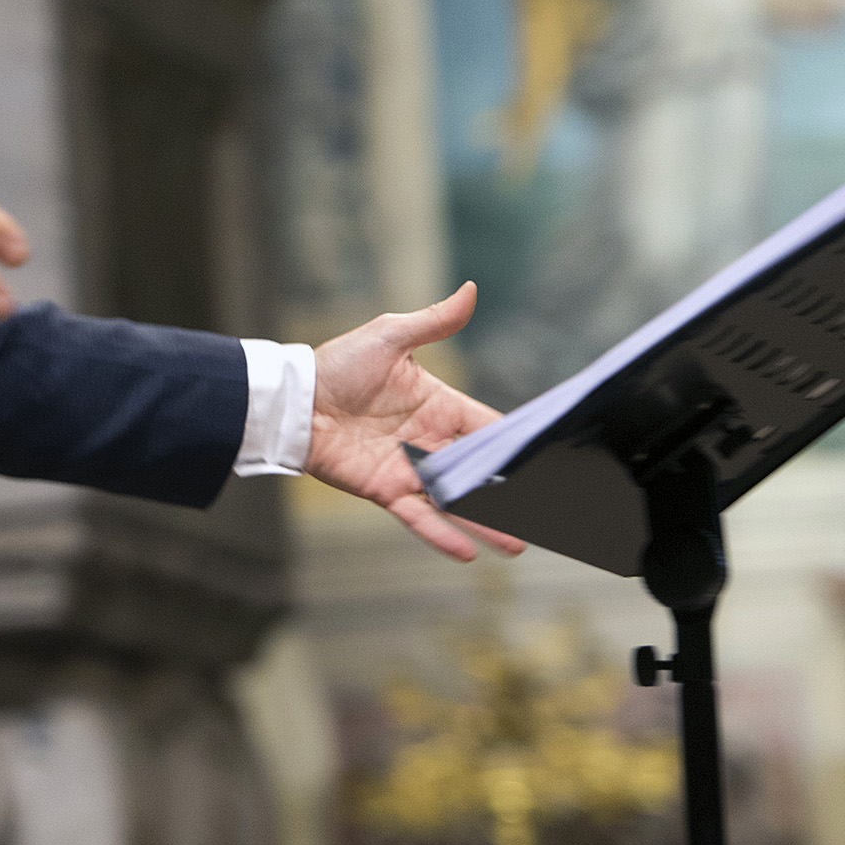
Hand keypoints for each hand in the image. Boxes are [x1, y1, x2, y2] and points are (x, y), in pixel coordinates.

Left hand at [306, 282, 526, 562]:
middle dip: (511, 492)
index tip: (550, 460)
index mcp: (438, 405)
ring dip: (487, 523)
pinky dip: (441, 534)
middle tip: (549, 512)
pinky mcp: (385, 490)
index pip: (487, 426)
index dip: (515, 443)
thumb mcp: (390, 336)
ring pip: (456, 500)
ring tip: (520, 545)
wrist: (294, 399)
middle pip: (479, 471)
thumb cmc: (337, 364)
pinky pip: (418, 516)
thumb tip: (471, 291)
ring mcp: (409, 469)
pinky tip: (468, 552)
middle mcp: (429, 441)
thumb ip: (434, 322)